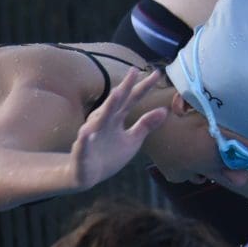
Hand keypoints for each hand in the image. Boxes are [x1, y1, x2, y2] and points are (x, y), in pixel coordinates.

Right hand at [65, 67, 169, 190]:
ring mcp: (92, 135)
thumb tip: (164, 110)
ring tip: (117, 93)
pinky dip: (84, 141)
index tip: (157, 73)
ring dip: (108, 106)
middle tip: (134, 71)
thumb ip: (146, 125)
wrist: (87, 175)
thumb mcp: (132, 139)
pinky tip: (85, 135)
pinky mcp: (82, 152)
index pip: (132, 99)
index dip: (144, 87)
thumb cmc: (110, 155)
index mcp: (117, 118)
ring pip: (100, 119)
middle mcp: (104, 122)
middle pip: (117, 103)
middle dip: (125, 88)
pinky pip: (83, 146)